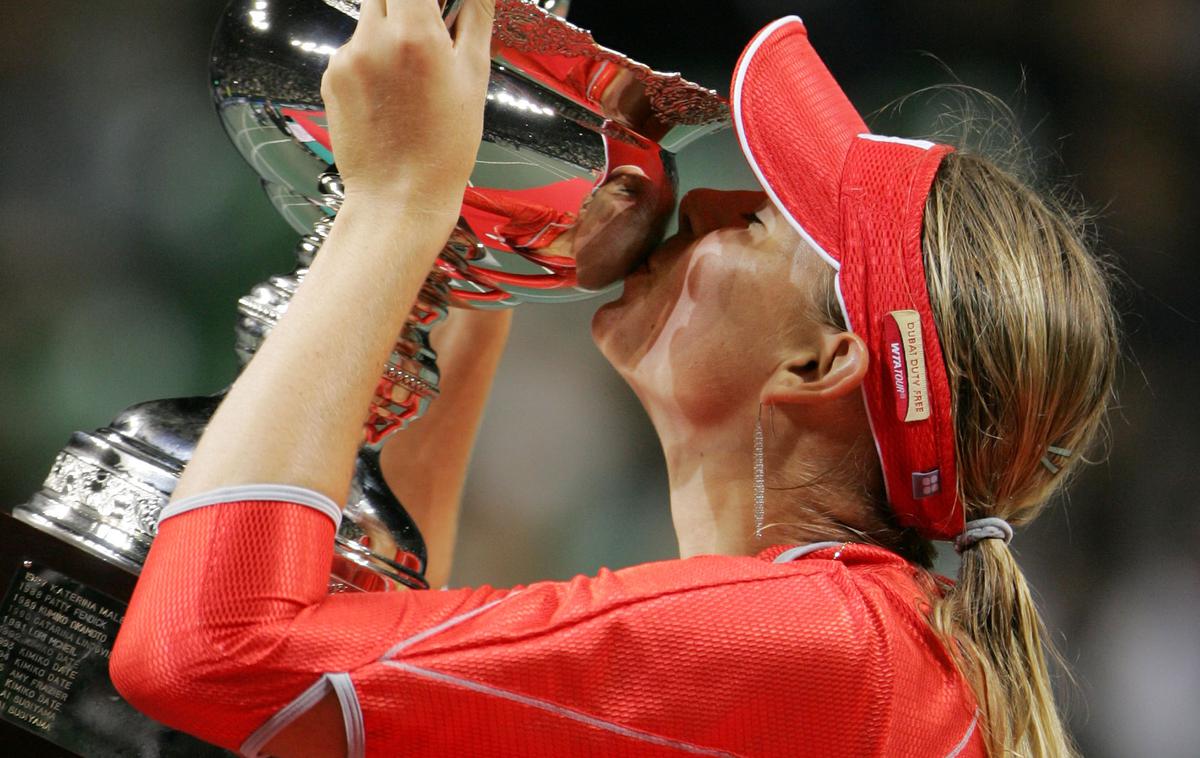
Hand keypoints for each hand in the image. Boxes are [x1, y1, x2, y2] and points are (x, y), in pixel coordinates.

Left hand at [321, 0, 494, 213]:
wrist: (400, 196)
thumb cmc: (441, 150)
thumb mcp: (473, 79)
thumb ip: (474, 19)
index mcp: (413, 34)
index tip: (439, 5)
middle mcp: (373, 39)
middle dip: (408, 3)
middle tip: (429, 30)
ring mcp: (347, 58)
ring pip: (368, 19)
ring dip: (390, 29)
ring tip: (412, 72)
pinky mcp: (331, 77)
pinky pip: (353, 50)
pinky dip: (372, 58)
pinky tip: (392, 93)